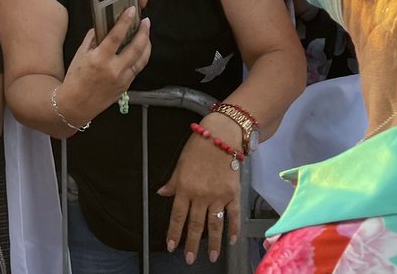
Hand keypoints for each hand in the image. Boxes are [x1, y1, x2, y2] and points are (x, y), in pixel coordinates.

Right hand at [58, 8, 150, 124]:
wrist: (76, 105)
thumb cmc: (75, 78)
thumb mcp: (80, 55)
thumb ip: (92, 39)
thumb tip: (103, 26)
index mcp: (99, 59)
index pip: (116, 36)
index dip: (125, 21)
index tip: (132, 11)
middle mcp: (114, 69)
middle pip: (135, 48)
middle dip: (143, 32)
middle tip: (146, 22)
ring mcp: (122, 79)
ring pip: (141, 59)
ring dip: (146, 44)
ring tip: (146, 34)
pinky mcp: (126, 86)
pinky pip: (137, 68)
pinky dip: (141, 57)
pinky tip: (141, 49)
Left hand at [157, 115, 241, 263]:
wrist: (222, 136)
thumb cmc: (198, 147)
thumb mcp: (180, 163)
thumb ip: (173, 182)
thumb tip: (162, 193)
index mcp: (185, 188)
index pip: (178, 216)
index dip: (174, 233)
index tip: (172, 246)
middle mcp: (201, 195)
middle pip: (195, 224)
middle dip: (191, 244)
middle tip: (189, 259)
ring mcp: (218, 196)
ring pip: (215, 224)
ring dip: (213, 243)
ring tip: (212, 257)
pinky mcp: (233, 194)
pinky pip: (233, 215)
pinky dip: (234, 229)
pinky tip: (231, 240)